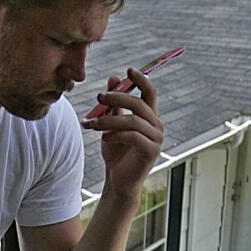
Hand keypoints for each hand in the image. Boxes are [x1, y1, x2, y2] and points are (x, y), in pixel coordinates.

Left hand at [81, 66, 163, 197]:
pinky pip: (133, 136)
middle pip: (139, 104)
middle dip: (118, 98)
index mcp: (149, 117)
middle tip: (99, 97)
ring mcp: (156, 139)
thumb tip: (114, 78)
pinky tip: (104, 138)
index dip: (141, 80)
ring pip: (133, 121)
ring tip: (93, 124)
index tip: (128, 69)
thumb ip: (113, 104)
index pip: (150, 93)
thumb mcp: (111, 125)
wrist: (118, 181)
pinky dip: (116, 134)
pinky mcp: (151, 152)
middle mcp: (156, 126)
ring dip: (110, 120)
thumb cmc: (115, 153)